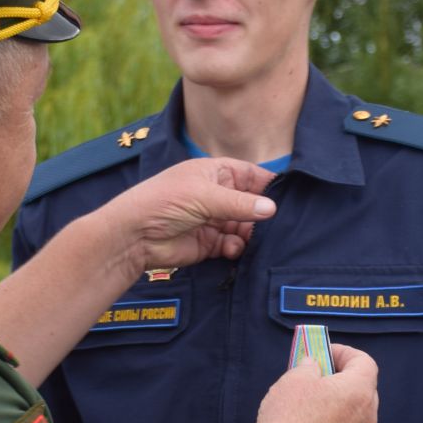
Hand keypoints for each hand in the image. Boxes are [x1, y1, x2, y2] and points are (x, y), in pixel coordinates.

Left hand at [102, 158, 276, 273]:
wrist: (134, 235)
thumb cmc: (164, 202)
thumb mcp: (205, 196)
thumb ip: (240, 203)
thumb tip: (271, 208)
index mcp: (215, 173)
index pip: (250, 175)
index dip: (268, 185)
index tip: (288, 197)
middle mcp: (216, 195)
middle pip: (250, 204)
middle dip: (262, 214)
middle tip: (276, 225)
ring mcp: (212, 220)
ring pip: (243, 226)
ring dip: (250, 234)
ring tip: (252, 240)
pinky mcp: (208, 243)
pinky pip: (231, 245)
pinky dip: (236, 248)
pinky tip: (232, 249)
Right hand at [248, 343, 378, 422]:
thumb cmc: (289, 419)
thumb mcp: (295, 379)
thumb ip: (309, 366)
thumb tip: (314, 367)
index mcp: (359, 391)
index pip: (364, 362)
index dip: (344, 352)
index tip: (323, 353)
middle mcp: (368, 415)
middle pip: (362, 386)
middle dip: (341, 375)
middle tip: (316, 372)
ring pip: (355, 409)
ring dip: (337, 399)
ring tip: (309, 398)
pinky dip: (334, 419)